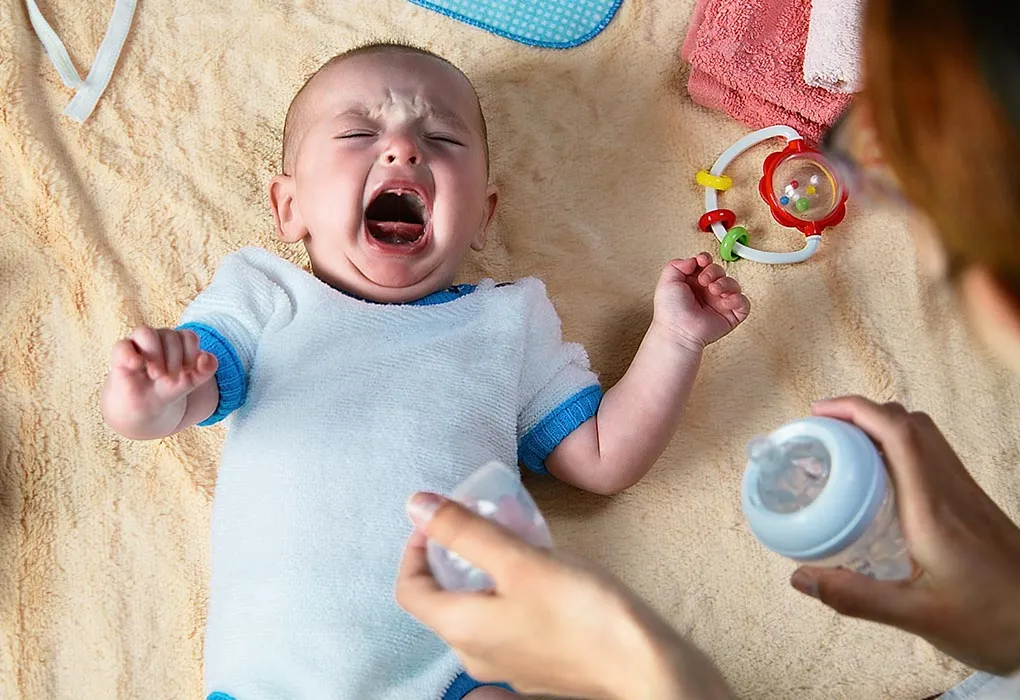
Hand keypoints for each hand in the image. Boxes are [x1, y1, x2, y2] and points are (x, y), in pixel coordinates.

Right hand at [101, 327, 217, 438]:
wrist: (145, 405)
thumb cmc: (168, 388)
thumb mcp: (190, 381)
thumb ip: (205, 370)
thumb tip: (207, 357)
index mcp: (177, 341)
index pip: (189, 336)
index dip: (191, 354)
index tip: (188, 372)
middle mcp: (158, 337)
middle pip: (170, 335)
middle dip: (174, 359)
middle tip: (172, 379)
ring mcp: (138, 343)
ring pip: (146, 333)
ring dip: (155, 354)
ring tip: (157, 375)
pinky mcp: (121, 353)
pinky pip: (122, 345)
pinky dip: (131, 355)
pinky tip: (138, 366)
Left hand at [396, 494, 732, 699]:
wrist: (645, 667)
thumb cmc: (582, 613)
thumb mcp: (519, 560)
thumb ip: (465, 532)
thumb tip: (415, 505)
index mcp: (460, 630)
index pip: (409, 588)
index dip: (416, 547)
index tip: (443, 516)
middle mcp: (474, 655)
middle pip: (443, 598)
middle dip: (455, 554)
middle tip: (483, 520)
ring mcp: (507, 664)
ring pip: (478, 608)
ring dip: (485, 570)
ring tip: (517, 538)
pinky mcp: (537, 664)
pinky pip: (506, 620)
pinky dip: (509, 590)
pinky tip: (543, 570)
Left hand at [652, 254, 749, 351]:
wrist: (678, 331)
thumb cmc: (671, 312)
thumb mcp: (667, 281)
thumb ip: (677, 264)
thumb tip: (694, 259)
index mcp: (693, 282)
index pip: (706, 264)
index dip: (706, 260)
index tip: (702, 261)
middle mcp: (707, 291)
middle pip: (720, 271)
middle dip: (714, 271)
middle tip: (704, 280)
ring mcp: (719, 303)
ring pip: (733, 284)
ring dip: (725, 283)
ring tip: (714, 290)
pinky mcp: (730, 315)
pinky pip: (743, 303)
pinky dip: (738, 299)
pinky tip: (725, 300)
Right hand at [789, 397, 1019, 674]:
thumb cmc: (995, 621)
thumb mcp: (919, 617)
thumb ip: (857, 597)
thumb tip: (800, 578)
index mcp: (932, 507)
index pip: (897, 433)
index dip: (856, 409)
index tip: (819, 412)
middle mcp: (950, 489)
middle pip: (909, 423)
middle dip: (862, 413)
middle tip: (823, 432)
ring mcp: (965, 493)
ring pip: (923, 436)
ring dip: (881, 428)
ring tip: (843, 452)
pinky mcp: (972, 505)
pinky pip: (931, 457)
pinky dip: (898, 451)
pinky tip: (878, 485)